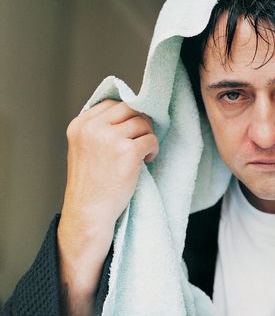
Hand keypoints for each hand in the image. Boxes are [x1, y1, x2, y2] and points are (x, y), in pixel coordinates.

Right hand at [58, 99, 158, 302]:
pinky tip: (146, 161)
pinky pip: (150, 139)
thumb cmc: (91, 185)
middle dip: (141, 121)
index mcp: (80, 125)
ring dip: (148, 136)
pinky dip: (153, 149)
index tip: (132, 128)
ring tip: (143, 154)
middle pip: (129, 107)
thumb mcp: (84, 149)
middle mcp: (93, 127)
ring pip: (143, 122)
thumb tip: (130, 113)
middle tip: (143, 138)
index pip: (111, 103)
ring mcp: (110, 138)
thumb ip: (99, 130)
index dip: (127, 114)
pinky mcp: (127, 151)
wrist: (89, 212)